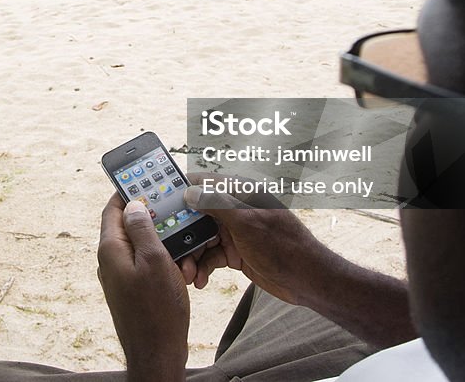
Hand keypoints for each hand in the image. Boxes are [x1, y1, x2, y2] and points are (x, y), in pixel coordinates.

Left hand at [97, 193, 188, 381]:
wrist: (157, 353)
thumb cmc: (158, 309)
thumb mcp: (155, 261)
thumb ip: (143, 229)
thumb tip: (133, 204)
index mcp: (111, 249)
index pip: (114, 209)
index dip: (129, 191)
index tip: (146, 179)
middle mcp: (111, 261)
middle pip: (131, 226)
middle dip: (155, 221)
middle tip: (176, 218)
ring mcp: (120, 276)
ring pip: (143, 246)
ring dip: (165, 245)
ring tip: (183, 256)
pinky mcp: (132, 288)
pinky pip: (147, 265)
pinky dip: (164, 262)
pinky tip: (181, 271)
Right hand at [182, 185, 336, 306]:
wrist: (307, 279)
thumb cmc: (283, 245)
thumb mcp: (247, 222)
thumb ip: (217, 203)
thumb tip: (189, 190)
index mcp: (239, 193)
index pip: (202, 184)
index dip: (179, 191)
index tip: (158, 202)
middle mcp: (234, 209)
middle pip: (196, 214)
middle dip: (181, 232)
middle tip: (168, 248)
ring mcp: (234, 231)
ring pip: (200, 238)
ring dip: (191, 255)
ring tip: (185, 273)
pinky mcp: (235, 252)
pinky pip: (210, 256)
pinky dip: (202, 267)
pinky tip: (198, 280)